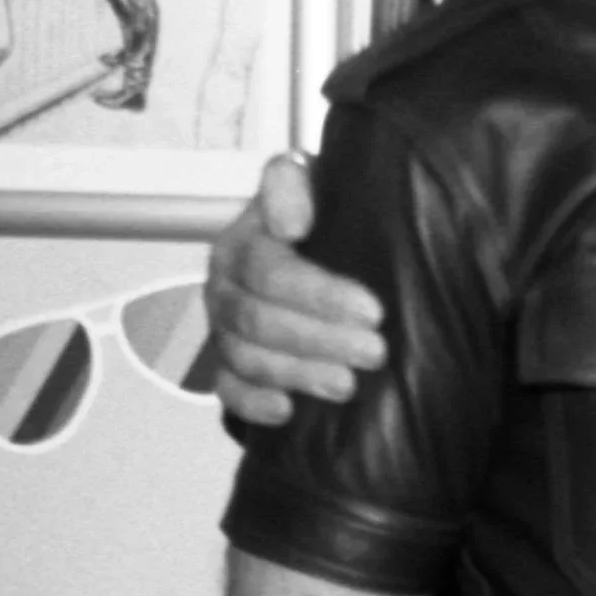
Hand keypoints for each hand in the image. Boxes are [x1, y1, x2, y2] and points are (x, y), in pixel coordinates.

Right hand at [208, 151, 386, 426]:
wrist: (307, 244)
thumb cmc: (316, 217)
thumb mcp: (308, 184)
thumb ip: (291, 184)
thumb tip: (291, 221)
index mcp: (241, 243)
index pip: (268, 270)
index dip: (319, 294)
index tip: (373, 310)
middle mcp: (224, 286)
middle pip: (257, 320)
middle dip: (319, 340)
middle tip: (374, 352)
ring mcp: (222, 329)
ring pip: (246, 358)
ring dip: (297, 374)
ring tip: (348, 385)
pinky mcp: (227, 365)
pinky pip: (226, 390)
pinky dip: (252, 403)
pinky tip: (287, 411)